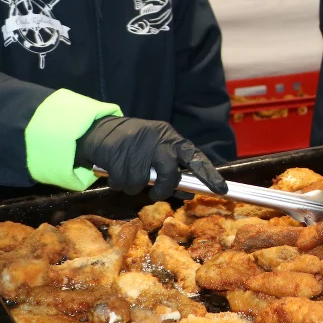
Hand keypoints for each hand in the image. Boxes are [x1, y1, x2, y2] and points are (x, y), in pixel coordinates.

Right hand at [74, 116, 227, 200]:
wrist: (101, 129)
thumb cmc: (136, 144)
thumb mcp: (158, 150)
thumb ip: (173, 169)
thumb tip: (188, 193)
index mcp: (170, 138)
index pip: (194, 156)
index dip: (208, 174)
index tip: (221, 189)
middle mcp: (157, 140)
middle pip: (169, 173)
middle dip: (163, 188)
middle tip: (156, 192)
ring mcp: (136, 146)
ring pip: (140, 183)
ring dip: (133, 186)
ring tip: (129, 174)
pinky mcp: (116, 153)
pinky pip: (121, 182)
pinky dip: (118, 183)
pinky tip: (116, 172)